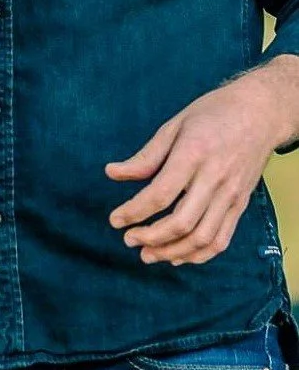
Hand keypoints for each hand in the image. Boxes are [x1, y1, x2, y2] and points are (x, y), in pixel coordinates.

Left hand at [106, 66, 294, 264]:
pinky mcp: (241, 205)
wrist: (259, 113)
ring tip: (148, 255)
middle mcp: (215, 179)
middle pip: (182, 222)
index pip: (160, 194)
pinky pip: (222, 238)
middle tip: (128, 240)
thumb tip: (111, 173)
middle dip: (151, 237)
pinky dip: (199, 254)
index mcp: (193, 155)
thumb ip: (145, 157)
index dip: (134, 211)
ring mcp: (232, 195)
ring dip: (173, 252)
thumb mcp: (173, 126)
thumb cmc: (211, 115)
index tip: (115, 220)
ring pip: (203, 237)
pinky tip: (177, 256)